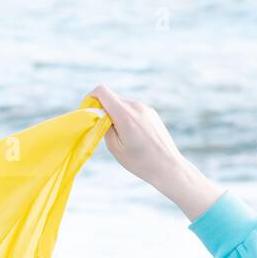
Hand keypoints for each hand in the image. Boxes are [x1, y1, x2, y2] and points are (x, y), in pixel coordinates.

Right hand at [89, 84, 222, 221]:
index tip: (88, 113)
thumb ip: (105, 127)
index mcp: (124, 114)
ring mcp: (145, 108)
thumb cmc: (140, 161)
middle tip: (102, 130)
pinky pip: (133, 110)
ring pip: (122, 104)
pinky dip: (126, 117)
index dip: (90, 98)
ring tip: (121, 136)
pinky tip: (132, 136)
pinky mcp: (152, 113)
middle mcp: (135, 106)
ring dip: (115, 115)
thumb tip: (100, 115)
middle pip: (111, 98)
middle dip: (103, 110)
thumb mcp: (115, 148)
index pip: (102, 91)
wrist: (168, 166)